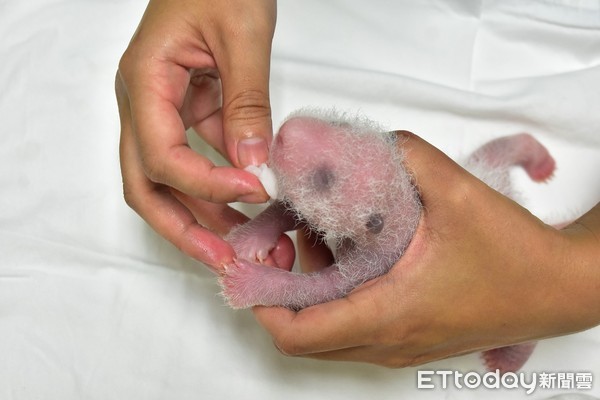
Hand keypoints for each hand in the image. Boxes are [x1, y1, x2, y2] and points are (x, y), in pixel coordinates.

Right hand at [116, 0, 277, 271]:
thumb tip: (253, 164)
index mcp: (144, 81)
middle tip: (224, 261)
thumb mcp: (241, 35)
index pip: (161, 156)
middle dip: (183, 228)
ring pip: (167, 181)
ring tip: (242, 246)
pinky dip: (219, 188)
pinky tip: (248, 207)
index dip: (206, 185)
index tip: (254, 193)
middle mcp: (143, 103)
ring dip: (202, 216)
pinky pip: (195, 160)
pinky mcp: (186, 112)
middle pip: (146, 185)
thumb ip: (246, 101)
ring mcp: (161, 111)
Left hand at [253, 132, 599, 366]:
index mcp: (390, 314)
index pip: (297, 332)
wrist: (562, 288)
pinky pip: (353, 328)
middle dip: (279, 290)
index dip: (260, 300)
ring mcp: (400, 345)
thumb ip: (407, 156)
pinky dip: (334, 296)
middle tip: (278, 244)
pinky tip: (347, 253)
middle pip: (304, 337)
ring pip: (327, 333)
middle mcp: (388, 341)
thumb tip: (367, 142)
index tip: (249, 263)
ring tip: (312, 240)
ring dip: (307, 291)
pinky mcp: (411, 338)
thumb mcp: (458, 192)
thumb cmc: (517, 257)